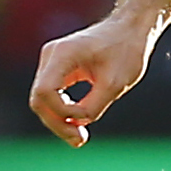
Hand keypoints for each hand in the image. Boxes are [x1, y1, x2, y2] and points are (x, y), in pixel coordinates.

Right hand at [29, 14, 155, 144]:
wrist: (131, 30)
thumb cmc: (126, 51)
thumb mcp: (114, 84)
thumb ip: (93, 107)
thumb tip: (75, 125)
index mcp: (63, 54)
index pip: (45, 91)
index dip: (61, 112)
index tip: (85, 120)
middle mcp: (51, 55)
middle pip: (39, 99)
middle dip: (57, 123)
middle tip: (79, 140)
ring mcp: (52, 61)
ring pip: (43, 100)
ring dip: (58, 120)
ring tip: (79, 138)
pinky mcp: (58, 68)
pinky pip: (52, 95)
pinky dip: (62, 111)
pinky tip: (77, 124)